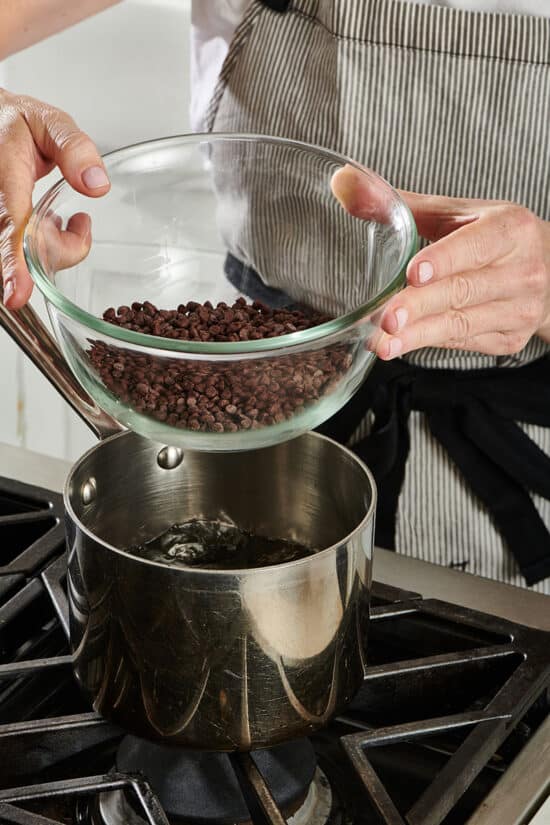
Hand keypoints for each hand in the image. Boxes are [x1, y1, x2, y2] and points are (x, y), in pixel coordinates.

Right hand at [0, 88, 109, 308]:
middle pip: (30, 253)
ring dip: (60, 246)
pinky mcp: (6, 231)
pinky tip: (53, 225)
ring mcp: (0, 221)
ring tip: (70, 218)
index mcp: (3, 180)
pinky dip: (50, 246)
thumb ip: (74, 148)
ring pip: (34, 258)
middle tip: (81, 222)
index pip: (10, 227)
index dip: (14, 264)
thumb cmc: (15, 125)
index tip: (16, 296)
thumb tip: (96, 184)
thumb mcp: (49, 122)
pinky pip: (31, 256)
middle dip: (64, 248)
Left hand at [332, 166, 549, 358]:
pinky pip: (464, 342)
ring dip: (418, 336)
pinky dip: (429, 342)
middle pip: (463, 291)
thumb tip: (342, 182)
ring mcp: (520, 309)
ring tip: (382, 342)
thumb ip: (398, 203)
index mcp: (511, 230)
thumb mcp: (454, 213)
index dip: (443, 260)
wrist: (547, 271)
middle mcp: (523, 271)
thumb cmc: (490, 237)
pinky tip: (399, 344)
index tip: (412, 274)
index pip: (476, 246)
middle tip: (385, 318)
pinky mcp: (509, 339)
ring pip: (462, 324)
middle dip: (420, 307)